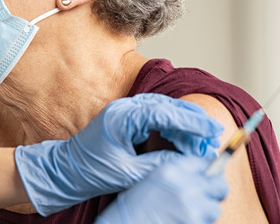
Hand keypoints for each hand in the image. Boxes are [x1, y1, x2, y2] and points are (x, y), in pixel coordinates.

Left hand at [14, 93, 222, 215]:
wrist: (67, 171)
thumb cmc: (91, 172)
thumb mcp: (129, 173)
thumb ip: (159, 165)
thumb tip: (188, 161)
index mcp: (122, 117)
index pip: (164, 113)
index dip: (191, 121)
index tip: (211, 130)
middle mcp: (124, 108)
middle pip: (167, 107)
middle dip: (192, 122)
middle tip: (212, 137)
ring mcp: (125, 111)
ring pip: (163, 110)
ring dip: (183, 124)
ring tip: (201, 142)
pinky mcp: (126, 118)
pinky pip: (155, 116)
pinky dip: (171, 126)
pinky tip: (182, 140)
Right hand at [94, 153, 227, 223]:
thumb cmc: (132, 208)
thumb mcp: (151, 181)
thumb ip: (177, 176)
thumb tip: (203, 177)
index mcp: (170, 170)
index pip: (204, 163)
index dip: (209, 171)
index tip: (209, 177)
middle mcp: (184, 185)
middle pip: (219, 185)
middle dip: (215, 192)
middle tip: (206, 198)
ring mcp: (191, 206)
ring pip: (214, 208)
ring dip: (205, 212)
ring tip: (186, 215)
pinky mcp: (194, 223)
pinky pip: (207, 223)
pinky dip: (198, 223)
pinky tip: (181, 221)